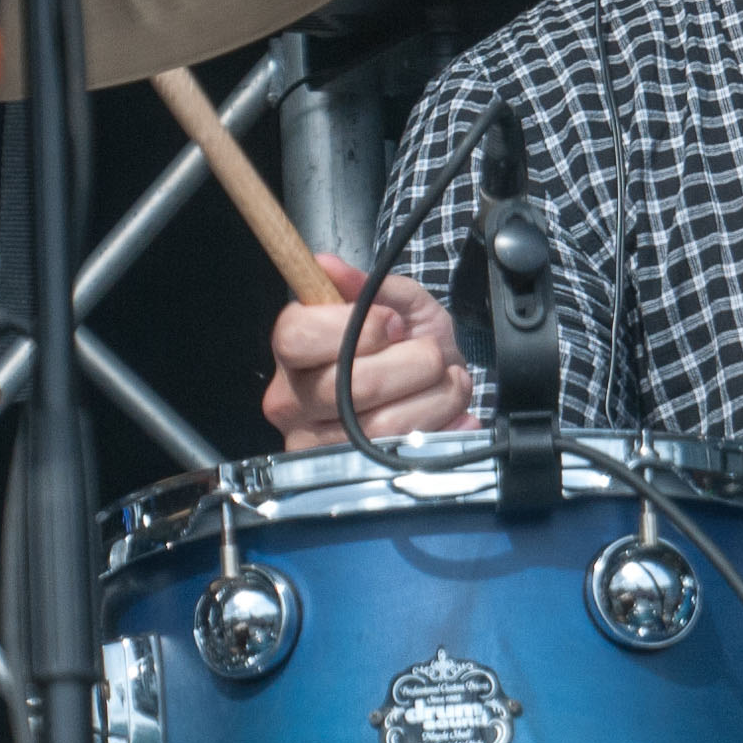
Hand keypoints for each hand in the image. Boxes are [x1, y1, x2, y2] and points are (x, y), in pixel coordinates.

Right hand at [261, 254, 474, 442]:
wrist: (439, 385)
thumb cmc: (409, 342)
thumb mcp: (399, 303)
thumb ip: (370, 285)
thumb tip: (325, 265)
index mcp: (291, 350)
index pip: (296, 336)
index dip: (358, 328)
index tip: (393, 324)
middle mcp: (291, 400)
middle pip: (349, 384)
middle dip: (413, 363)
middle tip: (430, 355)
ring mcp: (316, 444)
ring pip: (381, 425)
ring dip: (435, 398)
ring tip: (446, 383)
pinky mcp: (351, 477)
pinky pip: (404, 456)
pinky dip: (444, 430)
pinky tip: (450, 415)